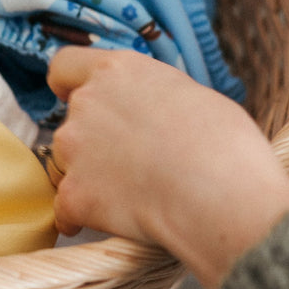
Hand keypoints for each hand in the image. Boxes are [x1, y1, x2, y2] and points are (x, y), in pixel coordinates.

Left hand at [45, 47, 288, 288]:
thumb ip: (151, 97)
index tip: (77, 100)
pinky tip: (110, 222)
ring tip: (129, 196)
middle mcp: (86, 104)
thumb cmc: (224, 143)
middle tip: (130, 164)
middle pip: (70, 125)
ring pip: (64, 167)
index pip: (64, 66)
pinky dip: (80, 217)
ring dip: (86, 179)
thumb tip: (151, 114)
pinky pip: (65, 210)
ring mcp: (74, 149)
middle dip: (90, 144)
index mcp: (116, 71)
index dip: (69, 86)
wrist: (222, 195)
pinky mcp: (74, 195)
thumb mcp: (190, 94)